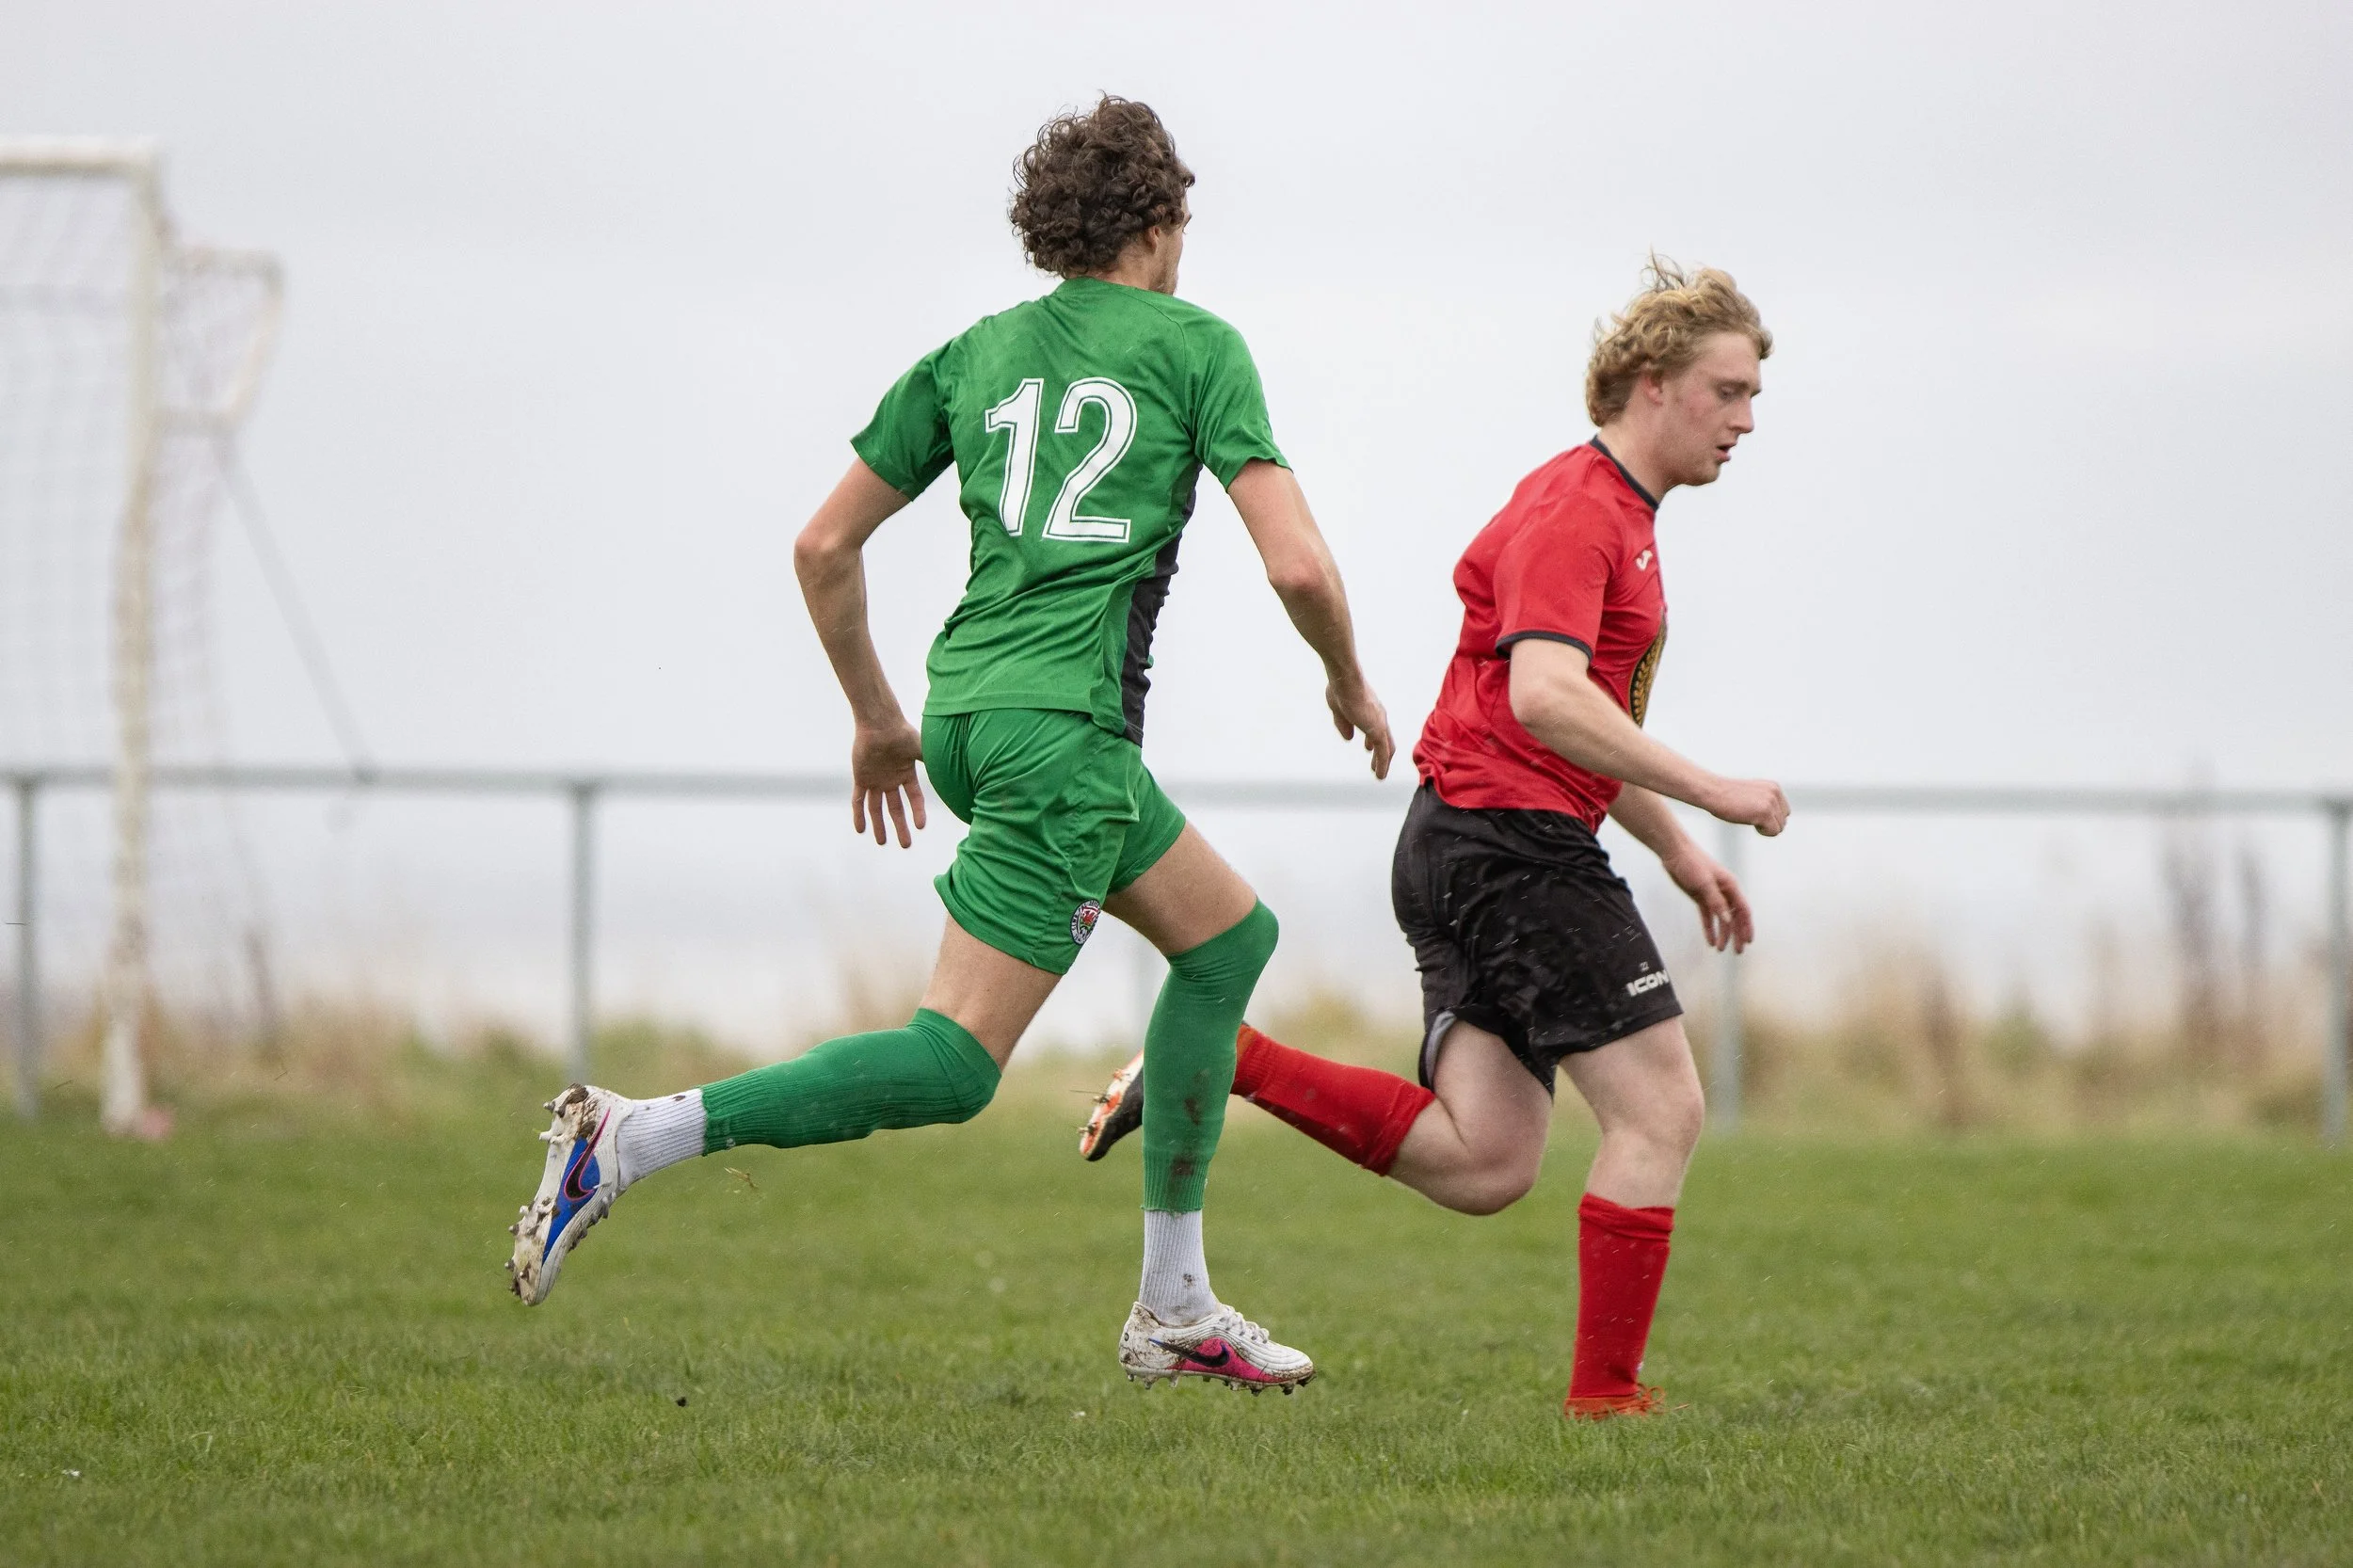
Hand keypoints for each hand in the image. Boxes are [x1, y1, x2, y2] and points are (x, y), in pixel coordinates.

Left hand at [849, 717, 927, 846]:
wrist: (879, 723)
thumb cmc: (902, 733)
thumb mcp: (923, 750)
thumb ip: (936, 762)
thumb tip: (959, 772)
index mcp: (906, 773)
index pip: (914, 798)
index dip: (918, 813)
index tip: (921, 827)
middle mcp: (891, 779)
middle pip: (896, 808)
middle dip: (900, 827)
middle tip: (906, 845)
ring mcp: (875, 780)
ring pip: (876, 808)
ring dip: (879, 826)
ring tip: (881, 842)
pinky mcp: (861, 778)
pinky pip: (858, 800)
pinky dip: (858, 814)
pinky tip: (860, 830)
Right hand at [1325, 672, 1394, 779]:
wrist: (1345, 681)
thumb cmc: (1340, 689)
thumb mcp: (1339, 711)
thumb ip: (1344, 724)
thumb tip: (1349, 738)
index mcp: (1370, 710)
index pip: (1375, 728)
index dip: (1372, 740)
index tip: (1368, 748)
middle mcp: (1378, 716)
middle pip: (1385, 739)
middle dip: (1380, 753)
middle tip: (1376, 764)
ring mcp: (1380, 723)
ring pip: (1387, 748)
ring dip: (1383, 762)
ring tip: (1379, 775)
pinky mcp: (1378, 730)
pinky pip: (1384, 752)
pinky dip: (1383, 765)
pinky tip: (1380, 775)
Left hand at [1662, 844, 1754, 952]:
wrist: (1674, 851)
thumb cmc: (1691, 862)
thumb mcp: (1704, 882)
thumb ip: (1716, 901)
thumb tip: (1727, 919)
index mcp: (1730, 886)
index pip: (1743, 910)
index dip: (1747, 926)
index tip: (1748, 942)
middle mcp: (1724, 892)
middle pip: (1734, 917)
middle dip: (1737, 934)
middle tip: (1737, 952)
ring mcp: (1712, 895)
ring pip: (1721, 919)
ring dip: (1723, 934)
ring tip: (1720, 949)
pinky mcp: (1700, 897)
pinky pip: (1707, 916)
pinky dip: (1709, 928)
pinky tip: (1710, 941)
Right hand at [1704, 776, 1789, 836]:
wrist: (1713, 792)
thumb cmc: (1727, 797)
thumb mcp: (1752, 795)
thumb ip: (1766, 801)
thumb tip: (1775, 819)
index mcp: (1774, 787)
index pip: (1784, 812)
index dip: (1770, 818)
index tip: (1753, 813)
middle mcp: (1775, 793)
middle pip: (1783, 821)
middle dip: (1768, 824)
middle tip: (1750, 817)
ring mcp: (1771, 803)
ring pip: (1779, 828)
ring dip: (1764, 828)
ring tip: (1748, 818)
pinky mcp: (1765, 813)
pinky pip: (1773, 832)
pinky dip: (1762, 832)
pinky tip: (1749, 822)